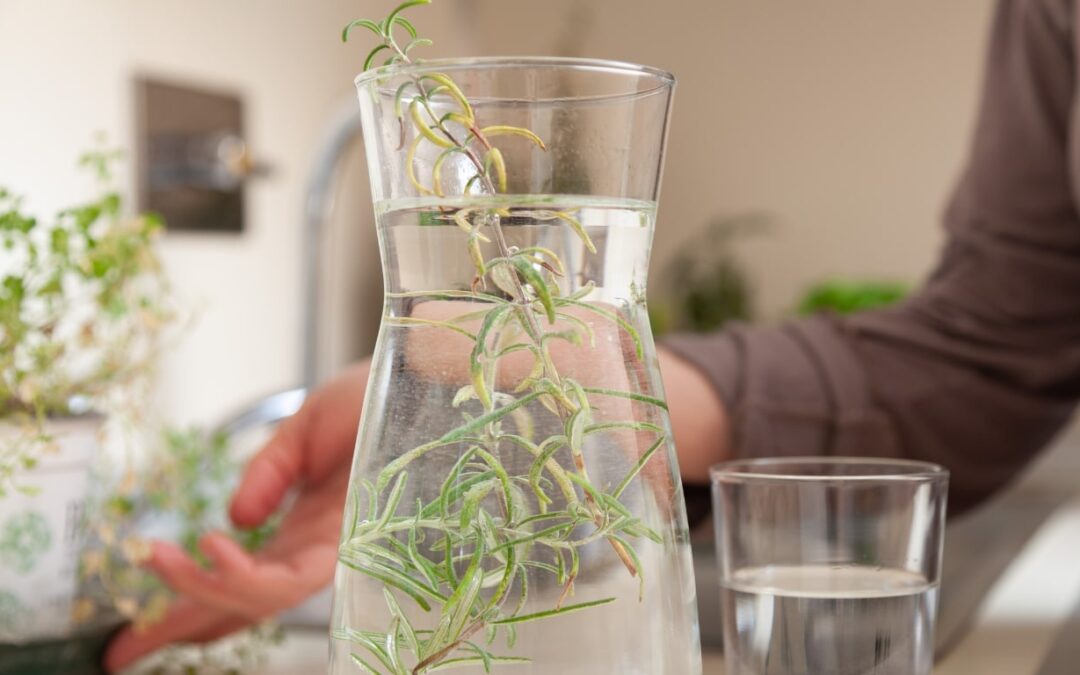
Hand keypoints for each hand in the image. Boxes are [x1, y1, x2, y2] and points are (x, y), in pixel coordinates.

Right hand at [104, 361, 370, 671]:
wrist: (414, 376)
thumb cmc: (367, 402)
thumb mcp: (300, 434)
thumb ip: (266, 475)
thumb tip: (233, 519)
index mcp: (300, 529)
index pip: (240, 580)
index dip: (189, 604)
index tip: (130, 633)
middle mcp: (315, 547)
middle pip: (243, 604)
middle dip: (183, 624)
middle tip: (123, 647)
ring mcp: (332, 544)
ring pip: (263, 597)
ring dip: (206, 588)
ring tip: (164, 562)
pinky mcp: (350, 535)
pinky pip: (296, 574)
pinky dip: (249, 573)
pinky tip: (214, 550)